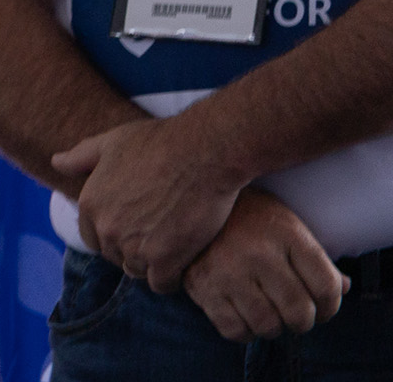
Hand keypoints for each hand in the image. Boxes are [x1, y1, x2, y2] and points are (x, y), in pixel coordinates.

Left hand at [53, 114, 241, 290]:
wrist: (202, 153)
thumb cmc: (158, 143)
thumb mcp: (110, 142)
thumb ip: (80, 157)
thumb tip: (56, 162)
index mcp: (90, 204)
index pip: (93, 238)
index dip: (113, 234)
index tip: (135, 224)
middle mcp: (106, 228)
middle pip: (115, 256)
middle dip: (132, 248)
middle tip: (157, 232)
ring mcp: (134, 247)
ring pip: (137, 271)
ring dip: (151, 263)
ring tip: (170, 243)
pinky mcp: (165, 260)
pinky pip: (161, 284)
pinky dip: (171, 277)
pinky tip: (182, 259)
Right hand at [182, 187, 347, 339]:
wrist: (185, 198)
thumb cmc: (244, 214)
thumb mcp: (285, 223)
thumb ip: (314, 256)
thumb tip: (344, 288)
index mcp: (285, 233)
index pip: (327, 287)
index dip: (332, 306)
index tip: (323, 307)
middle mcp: (258, 253)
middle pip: (300, 312)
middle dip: (303, 321)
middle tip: (295, 315)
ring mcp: (228, 271)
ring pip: (269, 326)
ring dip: (273, 327)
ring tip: (267, 313)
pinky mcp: (202, 287)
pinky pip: (234, 331)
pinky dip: (244, 331)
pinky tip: (243, 314)